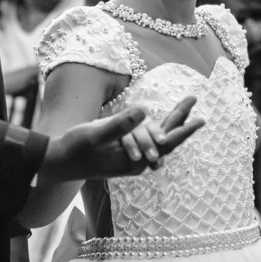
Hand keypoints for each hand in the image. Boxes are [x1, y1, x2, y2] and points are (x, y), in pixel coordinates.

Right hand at [40, 96, 203, 181]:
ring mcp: (131, 160)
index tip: (202, 118)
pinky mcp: (124, 155)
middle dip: (181, 118)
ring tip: (184, 105)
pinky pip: (148, 140)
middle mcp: (137, 163)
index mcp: (135, 160)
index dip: (184, 129)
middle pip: (166, 139)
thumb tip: (144, 110)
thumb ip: (120, 124)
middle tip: (194, 98)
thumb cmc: (75, 148)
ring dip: (171, 121)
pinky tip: (162, 121)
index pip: (167, 144)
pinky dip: (158, 128)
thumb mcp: (96, 134)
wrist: (58, 164)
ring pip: (158, 139)